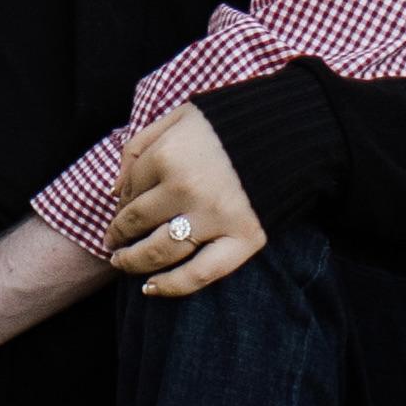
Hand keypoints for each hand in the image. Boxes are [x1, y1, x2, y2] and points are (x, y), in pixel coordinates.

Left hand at [109, 102, 265, 299]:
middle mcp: (185, 189)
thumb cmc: (229, 122)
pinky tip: (150, 289)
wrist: (293, 129)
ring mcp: (214, 217)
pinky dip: (171, 287)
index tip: (123, 208)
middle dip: (118, 235)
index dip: (121, 202)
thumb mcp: (179, 117)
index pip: (128, 189)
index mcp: (167, 155)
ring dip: (132, 262)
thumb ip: (139, 146)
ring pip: (158, 252)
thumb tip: (114, 191)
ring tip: (122, 263)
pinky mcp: (243, 238)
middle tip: (112, 243)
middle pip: (136, 223)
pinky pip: (199, 274)